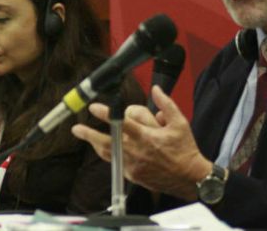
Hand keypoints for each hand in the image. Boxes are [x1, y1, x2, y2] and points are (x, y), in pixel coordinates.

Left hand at [73, 86, 211, 200]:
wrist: (190, 179)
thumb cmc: (185, 150)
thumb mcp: (180, 123)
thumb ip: (166, 104)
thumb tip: (156, 89)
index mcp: (147, 137)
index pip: (123, 123)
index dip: (107, 114)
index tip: (94, 108)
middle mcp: (137, 151)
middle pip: (108, 141)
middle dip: (90, 134)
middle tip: (77, 128)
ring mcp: (133, 165)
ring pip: (107, 153)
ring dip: (94, 143)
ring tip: (83, 135)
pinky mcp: (132, 174)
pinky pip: (115, 162)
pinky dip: (108, 153)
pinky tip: (102, 146)